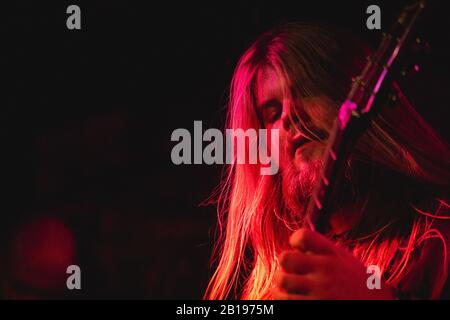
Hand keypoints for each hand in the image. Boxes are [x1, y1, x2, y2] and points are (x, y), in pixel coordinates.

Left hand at [272, 228, 394, 299]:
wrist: (377, 307)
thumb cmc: (359, 284)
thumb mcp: (345, 261)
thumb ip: (322, 250)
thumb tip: (295, 244)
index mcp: (333, 256)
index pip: (303, 236)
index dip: (295, 240)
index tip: (297, 249)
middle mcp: (326, 272)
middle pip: (286, 259)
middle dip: (283, 266)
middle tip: (289, 273)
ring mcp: (320, 293)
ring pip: (282, 282)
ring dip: (280, 286)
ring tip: (287, 289)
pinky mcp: (314, 308)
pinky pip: (286, 302)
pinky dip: (284, 300)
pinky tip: (292, 300)